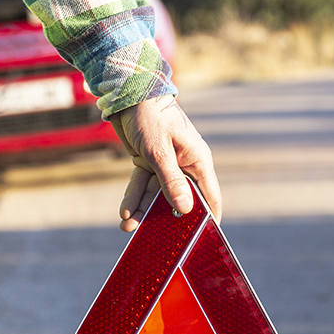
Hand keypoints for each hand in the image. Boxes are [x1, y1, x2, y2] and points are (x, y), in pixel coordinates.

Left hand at [109, 94, 221, 231]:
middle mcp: (184, 164)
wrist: (127, 92)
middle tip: (155, 240)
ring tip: (128, 228)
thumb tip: (185, 209)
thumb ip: (171, 182)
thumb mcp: (159, 152)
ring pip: (156, 194)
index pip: (209, 196)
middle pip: (179, 199)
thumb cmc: (150, 116)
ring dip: (143, 210)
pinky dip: (134, 197)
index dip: (208, 218)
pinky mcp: (149, 160)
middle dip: (166, 219)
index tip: (202, 240)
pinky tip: (125, 213)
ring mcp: (166, 163)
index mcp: (197, 160)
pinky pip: (143, 184)